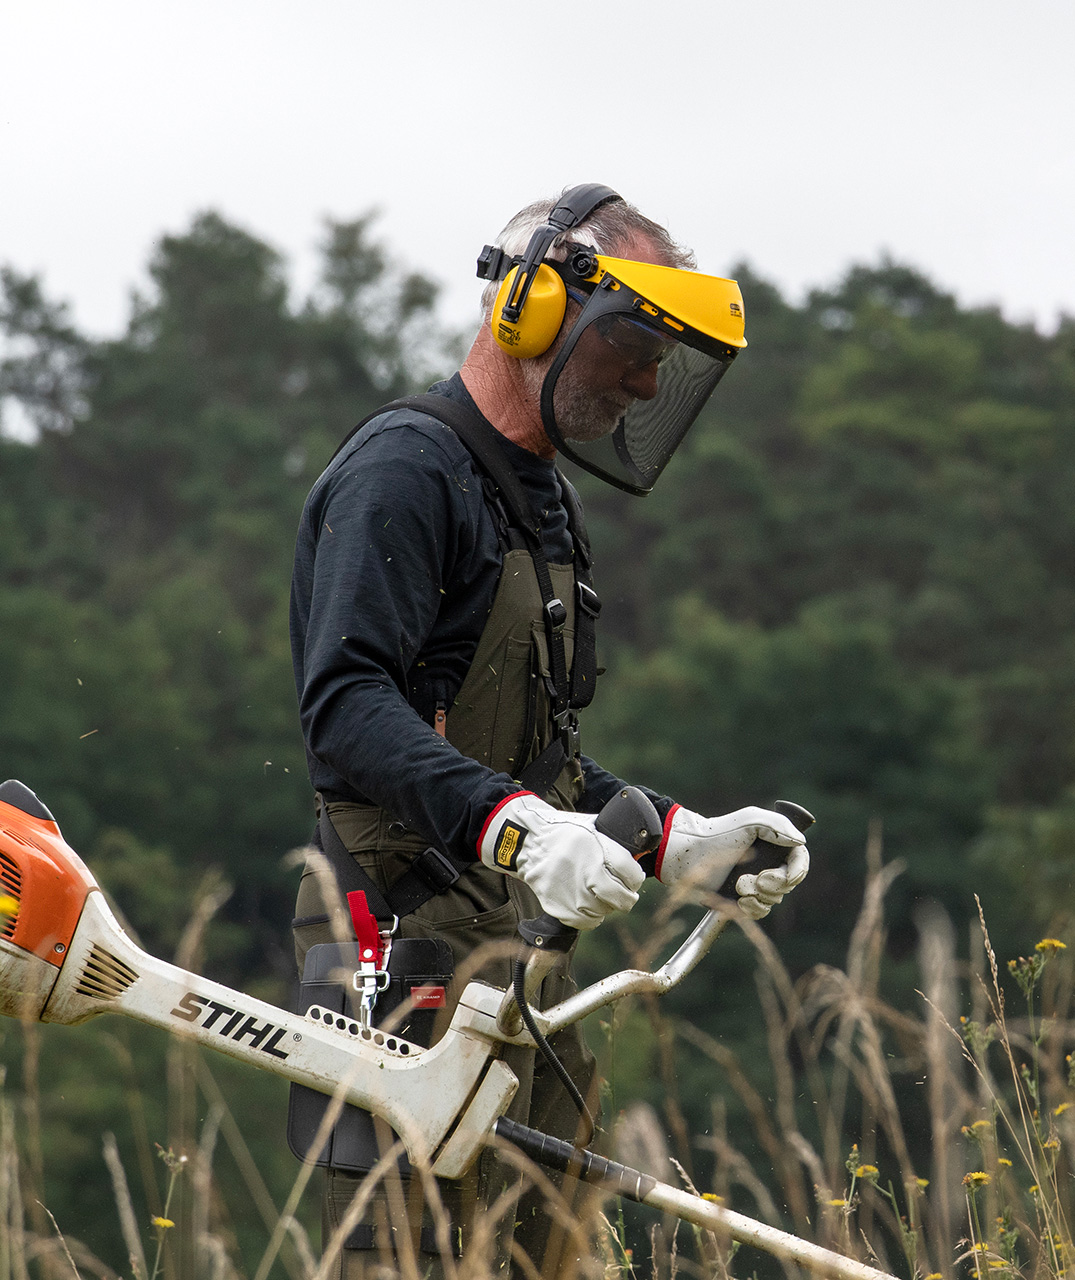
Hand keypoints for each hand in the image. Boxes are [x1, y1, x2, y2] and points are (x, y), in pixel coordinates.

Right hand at [479, 792, 645, 930]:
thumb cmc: (564, 834)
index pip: (632, 874)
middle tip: (625, 895)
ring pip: (604, 912)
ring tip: (599, 896)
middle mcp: (586, 871)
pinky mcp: (559, 907)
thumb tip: (639, 851)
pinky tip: (588, 905)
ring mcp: (572, 892)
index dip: (635, 879)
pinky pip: (586, 922)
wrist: (528, 844)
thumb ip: (613, 840)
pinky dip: (591, 917)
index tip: (632, 879)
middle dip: (627, 898)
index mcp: (597, 848)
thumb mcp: (591, 826)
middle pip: (621, 898)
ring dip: (606, 906)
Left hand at [655, 805, 808, 919]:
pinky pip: (760, 911)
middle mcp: (768, 864)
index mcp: (774, 844)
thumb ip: (778, 825)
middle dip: (775, 884)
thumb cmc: (719, 833)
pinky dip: (752, 907)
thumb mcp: (750, 820)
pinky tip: (740, 899)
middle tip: (758, 880)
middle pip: (789, 883)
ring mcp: (755, 882)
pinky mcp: (742, 899)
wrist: (690, 854)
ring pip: (774, 899)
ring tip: (739, 884)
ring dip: (759, 895)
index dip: (798, 871)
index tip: (788, 876)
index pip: (799, 860)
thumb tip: (800, 841)